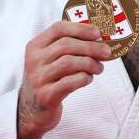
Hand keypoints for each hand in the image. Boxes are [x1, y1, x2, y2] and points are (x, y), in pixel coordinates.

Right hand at [15, 21, 110, 138]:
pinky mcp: (46, 95)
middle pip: (66, 45)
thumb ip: (68, 48)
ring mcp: (38, 78)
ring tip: (99, 68)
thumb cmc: (48, 80)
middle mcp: (34, 60)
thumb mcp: (49, 60)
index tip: (98, 33)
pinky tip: (89, 79)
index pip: (58, 28)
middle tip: (107, 52)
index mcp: (35, 46)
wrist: (32, 110)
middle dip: (91, 47)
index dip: (80, 28)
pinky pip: (70, 82)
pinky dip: (84, 78)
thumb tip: (99, 39)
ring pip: (69, 62)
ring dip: (90, 63)